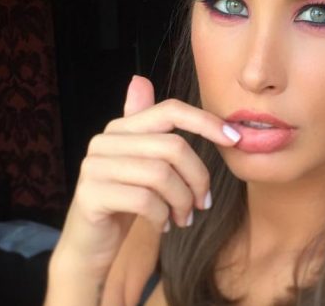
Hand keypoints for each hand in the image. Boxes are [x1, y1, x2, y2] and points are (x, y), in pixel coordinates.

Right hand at [48, 76, 240, 290]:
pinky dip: (162, 216)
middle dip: (198, 178)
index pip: (170, 110)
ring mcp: (94, 167)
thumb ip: (147, 129)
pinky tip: (163, 225)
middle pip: (173, 147)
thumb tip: (140, 80)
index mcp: (121, 128)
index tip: (235, 140)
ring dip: (182, 202)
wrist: (89, 244)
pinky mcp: (91, 195)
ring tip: (184, 218)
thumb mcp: (140, 164)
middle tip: (203, 204)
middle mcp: (104, 141)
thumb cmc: (123, 203)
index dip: (206, 122)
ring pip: (161, 175)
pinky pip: (144, 200)